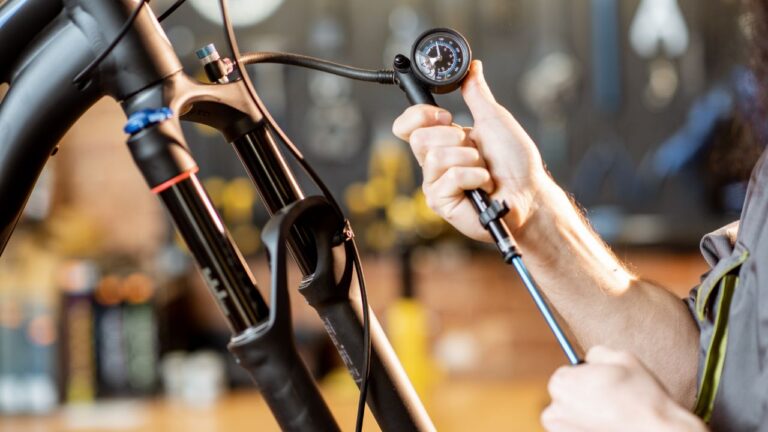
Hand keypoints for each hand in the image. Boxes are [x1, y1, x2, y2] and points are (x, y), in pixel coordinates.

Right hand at [392, 60, 550, 241]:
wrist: (529, 191)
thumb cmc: (516, 162)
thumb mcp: (494, 119)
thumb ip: (476, 93)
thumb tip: (472, 68)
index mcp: (441, 141)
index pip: (406, 125)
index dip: (419, 115)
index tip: (446, 116)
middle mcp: (434, 162)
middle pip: (418, 139)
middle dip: (454, 138)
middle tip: (474, 148)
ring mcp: (435, 183)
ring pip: (435, 157)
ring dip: (470, 159)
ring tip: (483, 169)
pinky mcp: (441, 202)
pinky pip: (449, 178)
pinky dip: (474, 176)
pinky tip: (484, 184)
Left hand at [542, 346, 706, 431]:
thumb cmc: (641, 396)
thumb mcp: (622, 358)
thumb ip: (597, 353)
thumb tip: (588, 358)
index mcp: (562, 383)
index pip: (565, 374)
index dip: (585, 377)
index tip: (601, 384)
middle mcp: (555, 410)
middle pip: (564, 398)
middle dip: (581, 397)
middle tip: (609, 401)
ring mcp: (562, 431)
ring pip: (570, 419)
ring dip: (584, 416)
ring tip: (610, 416)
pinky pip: (577, 431)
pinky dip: (587, 429)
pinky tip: (608, 427)